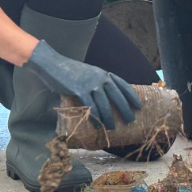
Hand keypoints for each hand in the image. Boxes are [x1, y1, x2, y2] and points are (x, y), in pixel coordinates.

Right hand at [23, 41, 141, 129]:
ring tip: (113, 127)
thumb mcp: (89, 73)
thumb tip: (105, 97)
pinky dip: (95, 117)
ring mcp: (90, 83)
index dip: (132, 96)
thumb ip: (97, 82)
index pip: (123, 85)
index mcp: (104, 73)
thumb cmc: (70, 71)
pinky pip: (91, 106)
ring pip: (105, 104)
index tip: (139, 106)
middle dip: (125, 109)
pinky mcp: (80, 90)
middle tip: (131, 121)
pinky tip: (98, 125)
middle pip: (117, 96)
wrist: (53, 64)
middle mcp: (100, 77)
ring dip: (110, 117)